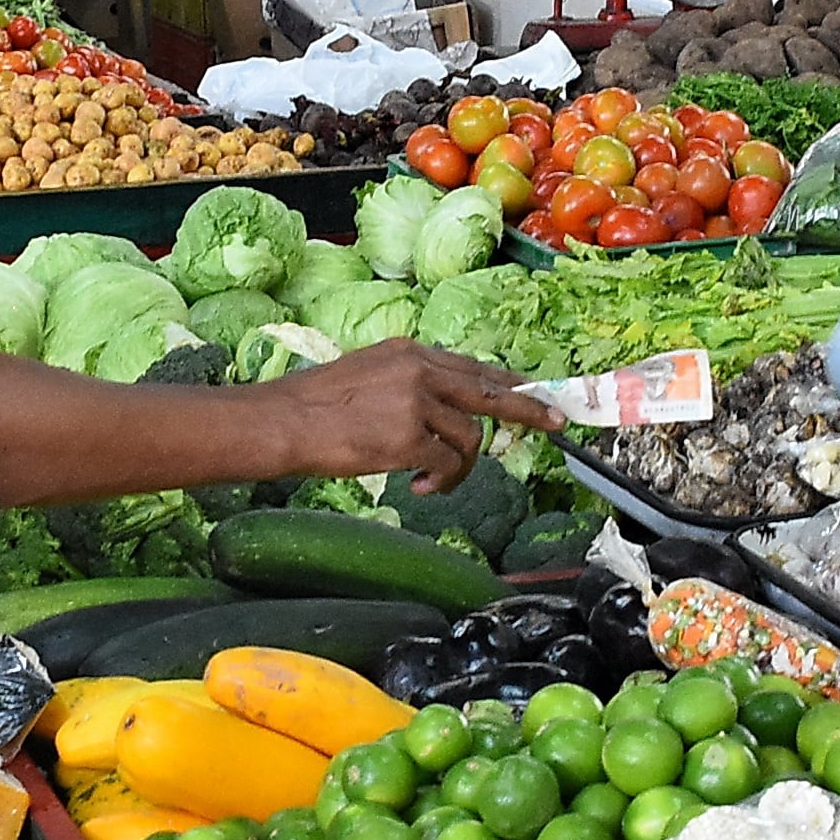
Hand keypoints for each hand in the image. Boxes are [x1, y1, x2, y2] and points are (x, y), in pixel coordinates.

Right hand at [276, 341, 560, 494]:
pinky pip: (448, 463)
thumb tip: (438, 407)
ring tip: (434, 481)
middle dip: (528, 409)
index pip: (471, 367)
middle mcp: (419, 370)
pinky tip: (421, 488)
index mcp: (409, 352)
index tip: (531, 392)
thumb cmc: (314, 406)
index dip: (505, 384)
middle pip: (490, 391)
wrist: (284, 421)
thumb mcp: (367, 374)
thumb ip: (407, 382)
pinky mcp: (409, 436)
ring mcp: (417, 402)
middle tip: (556, 423)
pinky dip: (442, 481)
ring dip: (460, 467)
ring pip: (469, 437)